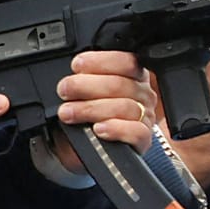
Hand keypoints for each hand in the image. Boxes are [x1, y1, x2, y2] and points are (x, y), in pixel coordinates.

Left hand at [53, 51, 156, 172]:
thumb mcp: (84, 91)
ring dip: (91, 109)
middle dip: (86, 86)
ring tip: (68, 113)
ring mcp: (144, 118)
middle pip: (120, 84)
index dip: (100, 61)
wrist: (81, 147)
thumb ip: (84, 77)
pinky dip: (116, 129)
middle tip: (64, 90)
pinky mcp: (143, 140)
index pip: (126, 61)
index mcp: (133, 75)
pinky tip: (98, 129)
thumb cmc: (84, 115)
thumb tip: (73, 72)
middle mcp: (142, 94)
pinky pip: (136, 132)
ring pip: (125, 107)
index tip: (77, 65)